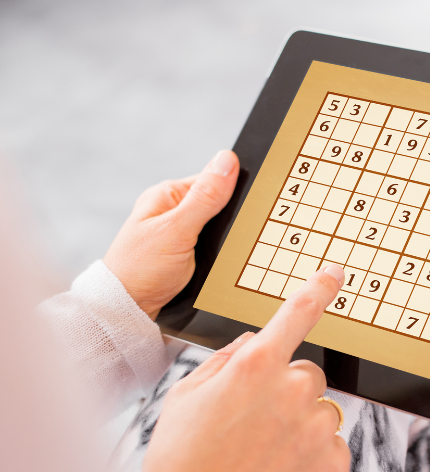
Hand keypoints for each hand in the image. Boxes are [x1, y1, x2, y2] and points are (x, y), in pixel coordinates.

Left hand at [104, 150, 238, 319]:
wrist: (128, 312)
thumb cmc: (141, 270)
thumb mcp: (177, 230)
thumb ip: (205, 197)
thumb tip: (228, 160)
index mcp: (168, 195)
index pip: (215, 181)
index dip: (237, 191)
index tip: (258, 203)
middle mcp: (174, 211)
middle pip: (220, 206)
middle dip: (234, 221)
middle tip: (242, 236)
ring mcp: (181, 233)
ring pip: (221, 229)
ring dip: (230, 241)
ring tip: (233, 253)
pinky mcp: (187, 254)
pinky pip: (215, 247)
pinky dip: (224, 255)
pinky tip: (228, 262)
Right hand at [136, 264, 350, 471]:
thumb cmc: (182, 463)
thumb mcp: (185, 397)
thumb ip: (225, 361)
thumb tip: (252, 345)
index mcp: (256, 366)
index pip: (297, 314)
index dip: (319, 289)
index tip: (336, 274)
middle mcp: (294, 390)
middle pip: (307, 374)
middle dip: (287, 390)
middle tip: (255, 424)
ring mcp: (318, 429)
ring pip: (320, 411)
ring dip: (300, 424)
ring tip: (263, 455)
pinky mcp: (334, 465)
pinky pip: (333, 445)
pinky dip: (312, 456)